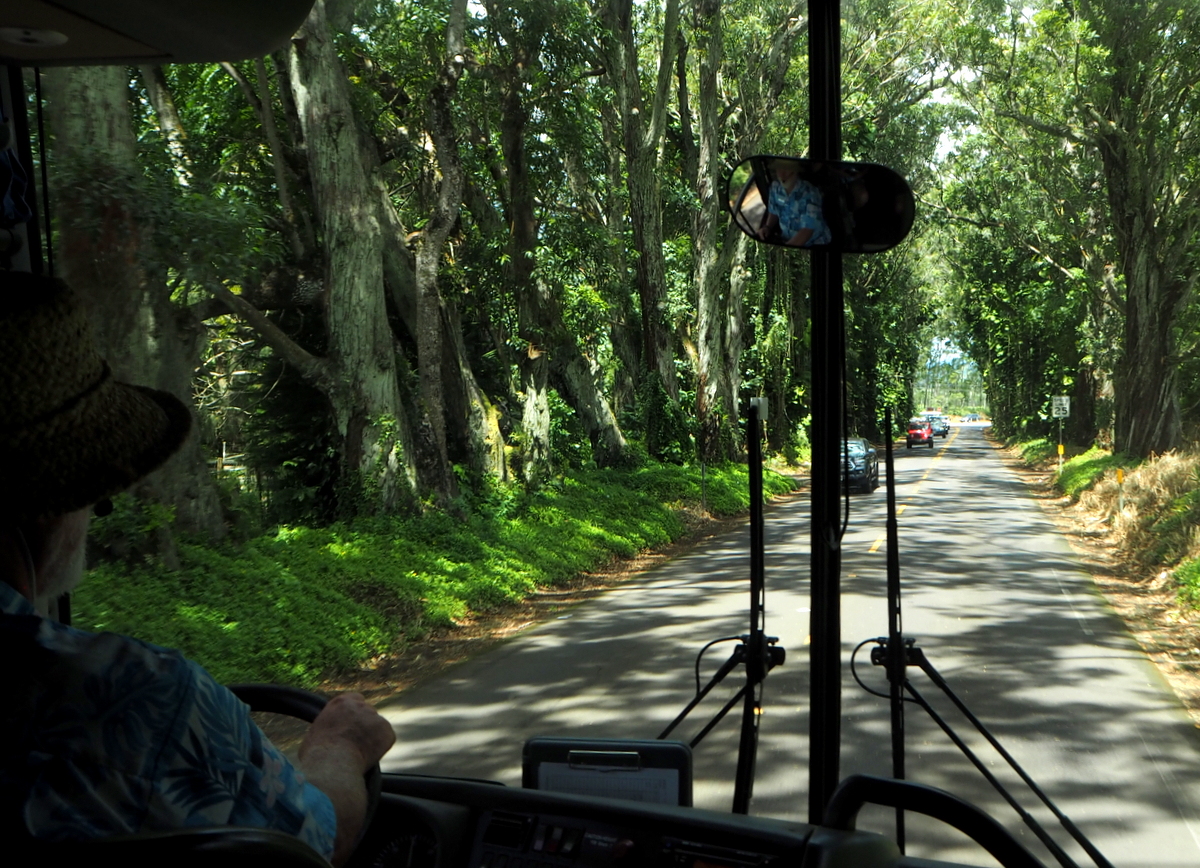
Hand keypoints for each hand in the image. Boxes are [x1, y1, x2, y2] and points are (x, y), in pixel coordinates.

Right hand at [297, 693, 394, 864]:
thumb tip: (322, 740)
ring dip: (371, 739)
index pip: (354, 701)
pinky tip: (368, 758)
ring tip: (358, 756)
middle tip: (355, 746)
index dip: (352, 716)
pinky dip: (380, 748)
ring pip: (376, 728)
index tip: (350, 728)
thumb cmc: (316, 756)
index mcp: (341, 702)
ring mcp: (375, 717)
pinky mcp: (386, 731)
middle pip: (367, 714)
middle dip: (363, 727)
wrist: (332, 766)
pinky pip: (385, 739)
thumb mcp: (314, 734)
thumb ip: (326, 729)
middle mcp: (361, 705)